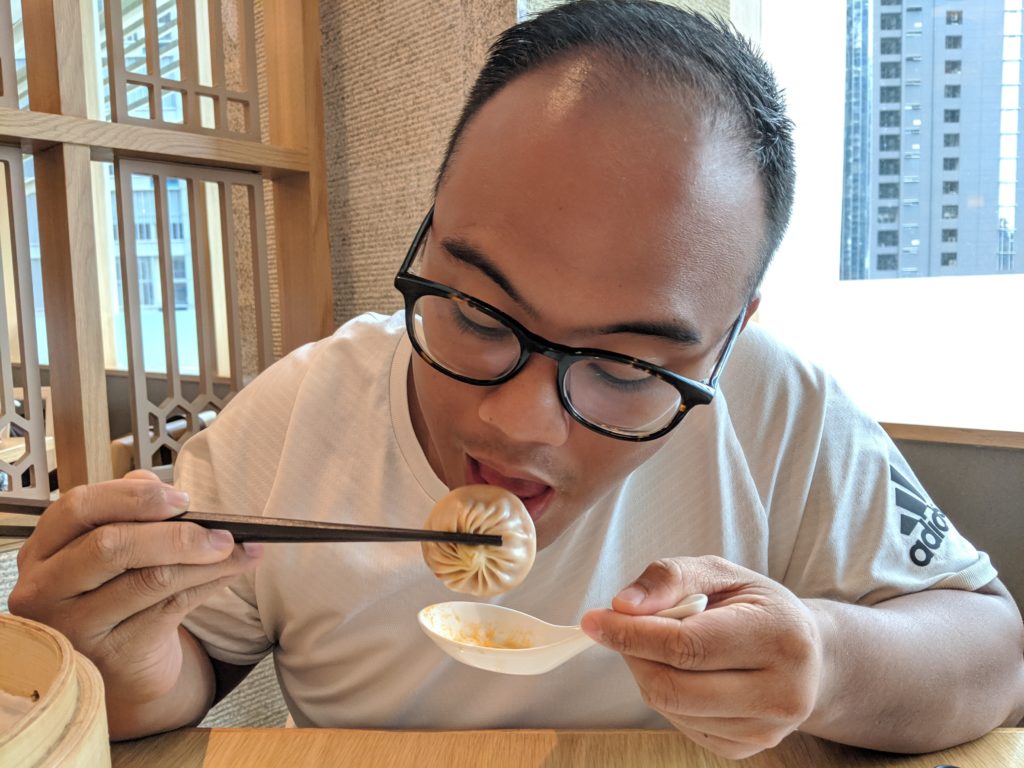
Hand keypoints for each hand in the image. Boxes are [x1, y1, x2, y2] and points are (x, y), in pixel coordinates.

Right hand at [8, 470, 262, 707]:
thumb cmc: (115, 595)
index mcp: (43, 550)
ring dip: (208, 562)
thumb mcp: (112, 554)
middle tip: (222, 534)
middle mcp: (46, 589)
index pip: (77, 508)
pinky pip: (171, 608)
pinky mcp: (110, 655)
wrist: (116, 667)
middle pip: (110, 546)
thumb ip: (131, 515)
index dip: (132, 497)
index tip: (181, 499)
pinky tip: (232, 571)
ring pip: (150, 580)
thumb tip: (168, 491)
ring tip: (244, 550)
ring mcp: (74, 627)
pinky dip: (210, 584)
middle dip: (176, 535)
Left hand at [580, 555, 822, 759]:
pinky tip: (685, 672)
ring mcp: (767, 729)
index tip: (595, 620)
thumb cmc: (755, 606)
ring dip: (648, 672)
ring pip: (671, 708)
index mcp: (780, 638)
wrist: (808, 654)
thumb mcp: (719, 572)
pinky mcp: (747, 748)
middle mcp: (781, 693)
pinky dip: (666, 695)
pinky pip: (681, 724)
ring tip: (664, 645)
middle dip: (634, 654)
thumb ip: (670, 577)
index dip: (632, 634)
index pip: (687, 645)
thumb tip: (623, 606)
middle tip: (623, 628)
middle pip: (673, 686)